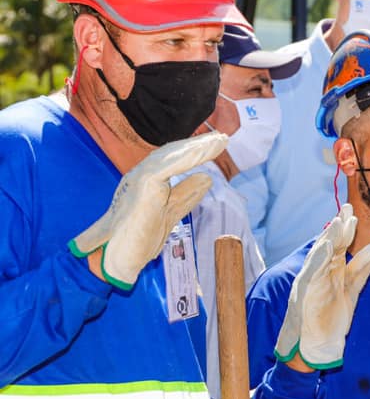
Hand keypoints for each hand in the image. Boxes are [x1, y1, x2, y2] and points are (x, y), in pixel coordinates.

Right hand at [70, 132, 227, 289]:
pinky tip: (205, 152)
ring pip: (171, 157)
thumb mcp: (171, 212)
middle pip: (173, 154)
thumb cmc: (138, 238)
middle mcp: (141, 175)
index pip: (174, 160)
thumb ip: (186, 194)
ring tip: (220, 141)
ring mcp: (140, 179)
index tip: (217, 144)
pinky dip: (187, 158)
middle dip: (199, 145)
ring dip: (197, 147)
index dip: (195, 151)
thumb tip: (207, 178)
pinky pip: (167, 167)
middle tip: (223, 138)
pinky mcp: (143, 187)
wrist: (118, 260)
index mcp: (148, 180)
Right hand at [275, 204, 369, 369]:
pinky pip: (311, 274)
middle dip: (336, 227)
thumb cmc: (331, 317)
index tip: (354, 213)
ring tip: (337, 223)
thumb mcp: (351, 289)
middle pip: (328, 245)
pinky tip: (324, 248)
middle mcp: (318, 272)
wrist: (316, 345)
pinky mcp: (304, 295)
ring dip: (327, 239)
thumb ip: (362, 268)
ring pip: (318, 256)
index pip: (338, 245)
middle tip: (346, 209)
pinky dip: (317, 260)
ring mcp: (310, 282)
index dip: (345, 229)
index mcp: (329, 270)